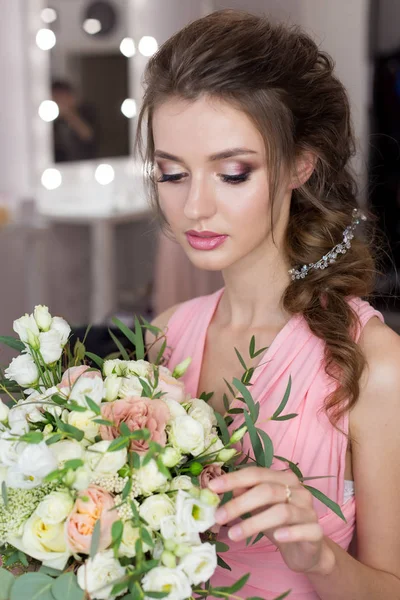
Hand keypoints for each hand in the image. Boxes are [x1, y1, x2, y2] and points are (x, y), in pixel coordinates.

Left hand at [208, 466, 334, 574]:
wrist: (307, 550)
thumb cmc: (279, 524)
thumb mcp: (258, 508)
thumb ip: (243, 494)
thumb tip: (217, 487)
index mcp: (283, 479)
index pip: (256, 474)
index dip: (233, 479)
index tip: (212, 488)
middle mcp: (298, 490)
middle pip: (267, 491)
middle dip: (239, 503)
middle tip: (218, 516)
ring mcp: (308, 510)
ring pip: (281, 511)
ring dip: (254, 523)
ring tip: (233, 535)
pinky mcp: (316, 532)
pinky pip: (304, 529)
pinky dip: (289, 532)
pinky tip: (276, 537)